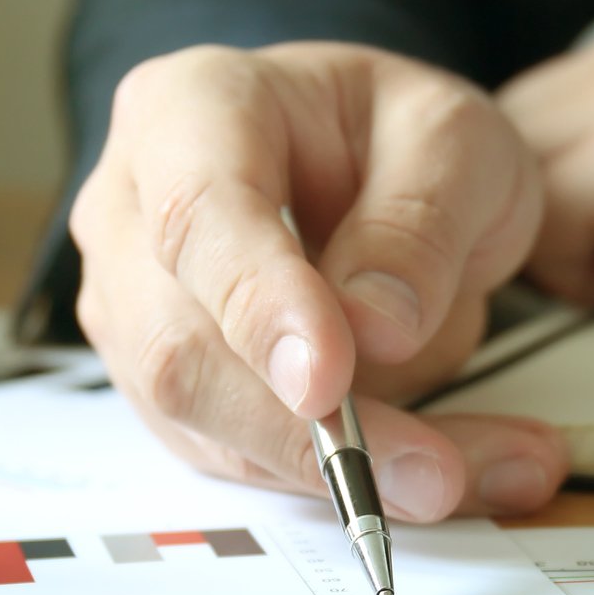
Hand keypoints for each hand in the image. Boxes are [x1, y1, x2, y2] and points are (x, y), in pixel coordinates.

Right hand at [68, 42, 567, 520]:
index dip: (258, 308)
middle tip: (432, 471)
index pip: (198, 217)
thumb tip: (375, 330)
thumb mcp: (454, 141)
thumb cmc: (396, 137)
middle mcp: (133, 214)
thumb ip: (420, 222)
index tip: (328, 379)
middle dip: (307, 431)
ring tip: (460, 475)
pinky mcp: (175, 394)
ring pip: (212, 429)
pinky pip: (248, 462)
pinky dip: (344, 483)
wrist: (376, 172)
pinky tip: (433, 474)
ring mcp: (139, 313)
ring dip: (340, 472)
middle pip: (182, 351)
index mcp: (186, 111)